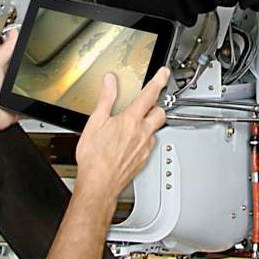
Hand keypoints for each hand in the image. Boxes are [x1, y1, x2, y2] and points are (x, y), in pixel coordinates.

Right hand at [75, 67, 168, 198]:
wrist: (98, 185)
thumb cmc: (95, 158)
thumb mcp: (95, 122)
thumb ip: (106, 98)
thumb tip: (109, 81)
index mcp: (131, 121)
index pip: (150, 95)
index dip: (159, 81)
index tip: (164, 73)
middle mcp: (142, 133)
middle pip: (160, 112)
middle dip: (157, 104)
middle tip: (149, 101)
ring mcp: (145, 148)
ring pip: (156, 129)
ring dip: (150, 122)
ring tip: (137, 122)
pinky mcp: (143, 160)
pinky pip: (150, 144)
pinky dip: (145, 138)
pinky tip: (133, 141)